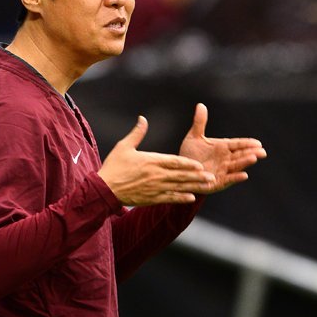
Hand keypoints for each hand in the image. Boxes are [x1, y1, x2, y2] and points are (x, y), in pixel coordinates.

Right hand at [98, 116, 215, 205]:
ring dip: (193, 186)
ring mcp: (154, 188)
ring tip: (207, 186)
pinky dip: (180, 198)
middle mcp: (155, 175)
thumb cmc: (113, 166)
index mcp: (150, 161)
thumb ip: (137, 133)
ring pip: (178, 187)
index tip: (200, 165)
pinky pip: (169, 198)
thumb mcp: (123, 146)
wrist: (104, 189)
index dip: (188, 163)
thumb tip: (143, 118)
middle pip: (180, 175)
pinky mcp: (151, 198)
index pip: (174, 162)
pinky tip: (191, 198)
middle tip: (212, 177)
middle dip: (197, 176)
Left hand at [179, 103, 266, 192]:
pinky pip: (228, 179)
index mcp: (222, 147)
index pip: (237, 144)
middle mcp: (225, 159)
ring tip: (254, 158)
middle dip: (251, 153)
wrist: (181, 171)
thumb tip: (201, 105)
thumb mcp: (194, 137)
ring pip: (236, 166)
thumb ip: (199, 123)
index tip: (258, 143)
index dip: (247, 144)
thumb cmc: (190, 154)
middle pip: (240, 155)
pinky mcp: (217, 182)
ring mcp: (222, 171)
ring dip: (245, 163)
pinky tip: (244, 175)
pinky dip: (235, 177)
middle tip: (262, 151)